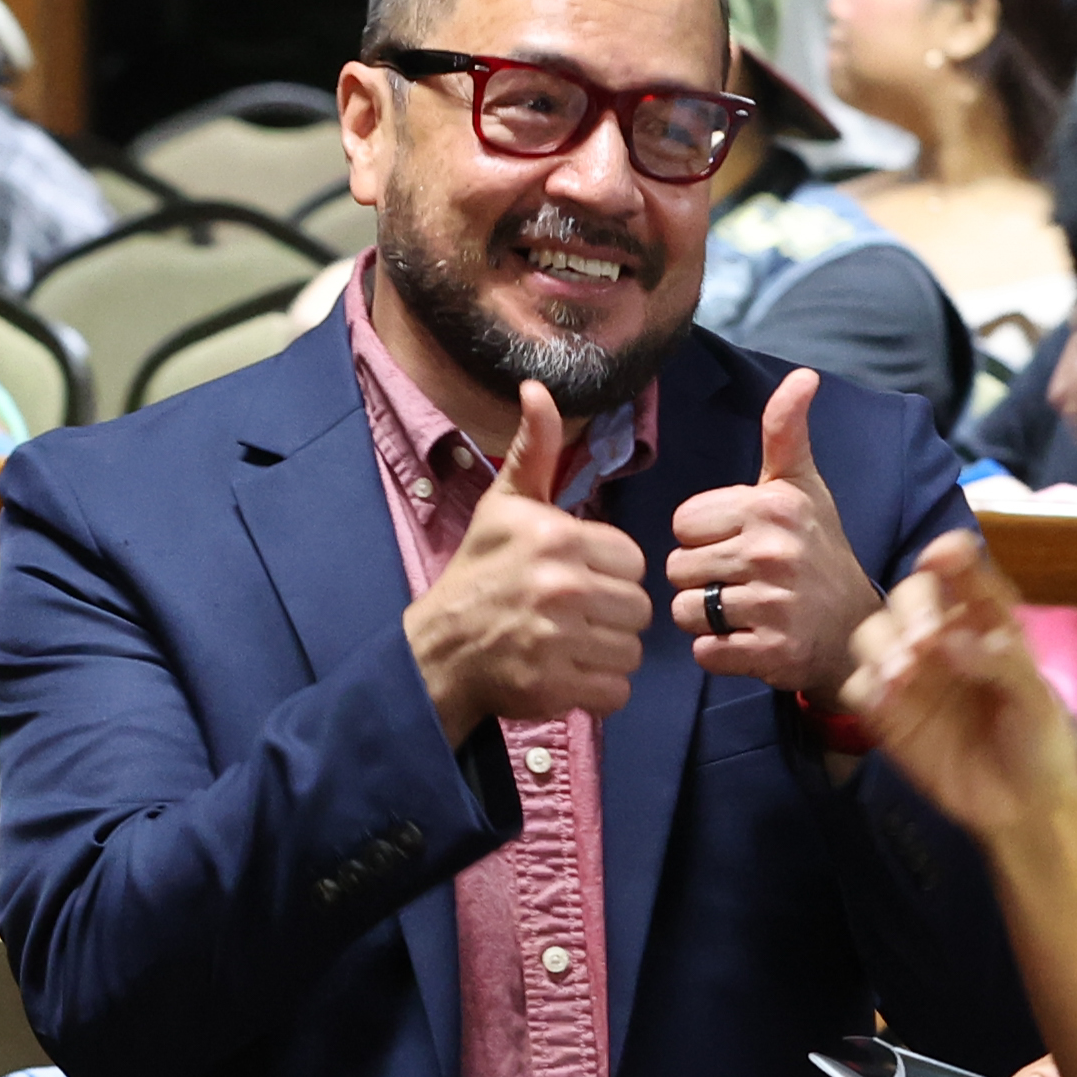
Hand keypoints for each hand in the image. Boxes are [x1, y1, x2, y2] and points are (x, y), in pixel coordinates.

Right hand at [400, 387, 645, 742]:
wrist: (439, 649)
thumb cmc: (479, 573)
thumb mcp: (505, 505)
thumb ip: (536, 450)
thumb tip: (537, 386)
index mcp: (558, 537)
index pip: (632, 561)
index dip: (610, 573)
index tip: (576, 578)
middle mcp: (562, 586)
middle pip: (637, 609)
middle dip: (611, 615)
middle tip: (572, 616)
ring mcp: (559, 639)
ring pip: (631, 651)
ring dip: (607, 653)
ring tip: (570, 644)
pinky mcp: (556, 686)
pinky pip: (617, 691)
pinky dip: (598, 689)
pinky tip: (568, 672)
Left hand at [660, 368, 881, 691]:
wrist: (859, 630)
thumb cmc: (820, 552)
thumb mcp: (804, 488)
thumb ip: (786, 433)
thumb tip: (803, 375)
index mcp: (772, 506)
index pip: (683, 522)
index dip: (703, 536)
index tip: (739, 543)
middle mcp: (772, 552)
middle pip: (677, 567)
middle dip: (702, 578)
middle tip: (743, 582)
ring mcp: (773, 605)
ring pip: (685, 611)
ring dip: (707, 618)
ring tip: (744, 610)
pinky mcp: (770, 652)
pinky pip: (705, 653)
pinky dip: (720, 652)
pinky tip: (750, 639)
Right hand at [842, 536, 1076, 842]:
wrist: (1022, 807)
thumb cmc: (1038, 743)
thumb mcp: (1035, 699)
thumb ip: (999, 663)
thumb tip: (947, 641)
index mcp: (986, 623)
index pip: (963, 576)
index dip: (948, 557)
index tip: (939, 557)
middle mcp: (943, 639)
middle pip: (908, 596)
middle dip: (910, 608)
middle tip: (923, 640)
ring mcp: (911, 675)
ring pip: (873, 634)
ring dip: (880, 645)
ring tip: (902, 676)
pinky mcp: (886, 714)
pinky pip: (858, 687)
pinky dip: (865, 687)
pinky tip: (885, 703)